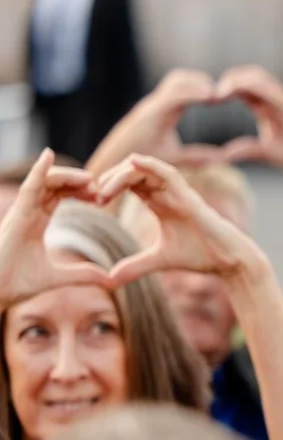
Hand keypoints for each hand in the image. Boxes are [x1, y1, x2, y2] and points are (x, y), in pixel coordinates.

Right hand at [0, 150, 111, 308]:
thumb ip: (82, 275)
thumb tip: (110, 280)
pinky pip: (28, 187)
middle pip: (53, 186)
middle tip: (99, 186)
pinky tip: (48, 156)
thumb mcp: (58, 277)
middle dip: (76, 182)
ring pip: (43, 182)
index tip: (98, 195)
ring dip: (67, 176)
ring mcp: (21, 212)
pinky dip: (38, 171)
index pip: (57, 197)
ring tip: (89, 179)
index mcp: (35, 222)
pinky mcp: (16, 214)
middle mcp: (27, 213)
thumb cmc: (18, 283)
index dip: (77, 192)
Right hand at [86, 69, 226, 176]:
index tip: (223, 96)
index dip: (202, 88)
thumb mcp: (175, 159)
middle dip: (201, 80)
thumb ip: (196, 156)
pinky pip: (173, 96)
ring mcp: (151, 108)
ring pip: (176, 82)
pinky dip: (193, 93)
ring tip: (217, 95)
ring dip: (198, 84)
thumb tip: (221, 158)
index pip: (182, 89)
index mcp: (162, 112)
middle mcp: (155, 105)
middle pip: (179, 78)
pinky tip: (209, 98)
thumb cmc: (142, 166)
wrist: (115, 172)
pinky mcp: (149, 114)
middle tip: (225, 91)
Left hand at [97, 154, 271, 287]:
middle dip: (108, 180)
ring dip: (121, 175)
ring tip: (104, 189)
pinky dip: (150, 164)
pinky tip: (133, 162)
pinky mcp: (188, 194)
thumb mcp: (159, 260)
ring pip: (144, 169)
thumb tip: (109, 280)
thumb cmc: (199, 256)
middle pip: (131, 173)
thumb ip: (134, 266)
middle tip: (92, 196)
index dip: (107, 188)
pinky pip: (167, 172)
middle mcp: (166, 192)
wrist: (227, 259)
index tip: (91, 203)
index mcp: (158, 202)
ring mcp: (178, 191)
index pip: (128, 184)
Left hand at [213, 66, 282, 197]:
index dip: (225, 90)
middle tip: (208, 94)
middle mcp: (274, 98)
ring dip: (233, 79)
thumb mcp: (266, 151)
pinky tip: (227, 93)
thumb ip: (245, 149)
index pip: (243, 87)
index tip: (209, 101)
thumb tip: (222, 155)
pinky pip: (262, 84)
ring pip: (254, 75)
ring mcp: (282, 98)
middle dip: (227, 80)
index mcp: (267, 106)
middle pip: (247, 75)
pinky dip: (243, 84)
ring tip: (217, 93)